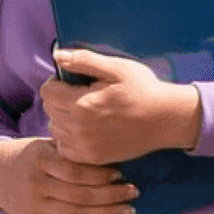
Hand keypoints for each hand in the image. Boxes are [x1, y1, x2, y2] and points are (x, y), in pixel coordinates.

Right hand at [0, 136, 136, 213]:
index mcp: (40, 160)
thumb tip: (109, 154)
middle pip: (80, 195)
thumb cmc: (29, 156)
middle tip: (133, 192)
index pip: (75, 172)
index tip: (120, 173)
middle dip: (111, 195)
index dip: (101, 175)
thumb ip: (70, 151)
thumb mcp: (44, 145)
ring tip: (128, 210)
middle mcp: (36, 184)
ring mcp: (35, 205)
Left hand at [40, 47, 201, 164]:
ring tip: (84, 112)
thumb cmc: (143, 90)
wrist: (167, 120)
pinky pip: (64, 148)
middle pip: (49, 110)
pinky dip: (69, 138)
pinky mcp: (92, 158)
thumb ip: (84, 61)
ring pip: (55, 129)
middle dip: (59, 99)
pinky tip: (85, 129)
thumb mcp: (116, 68)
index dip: (56, 82)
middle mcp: (78, 128)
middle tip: (80, 95)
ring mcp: (84, 145)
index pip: (46, 92)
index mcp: (81, 104)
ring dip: (63, 119)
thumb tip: (58, 55)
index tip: (71, 81)